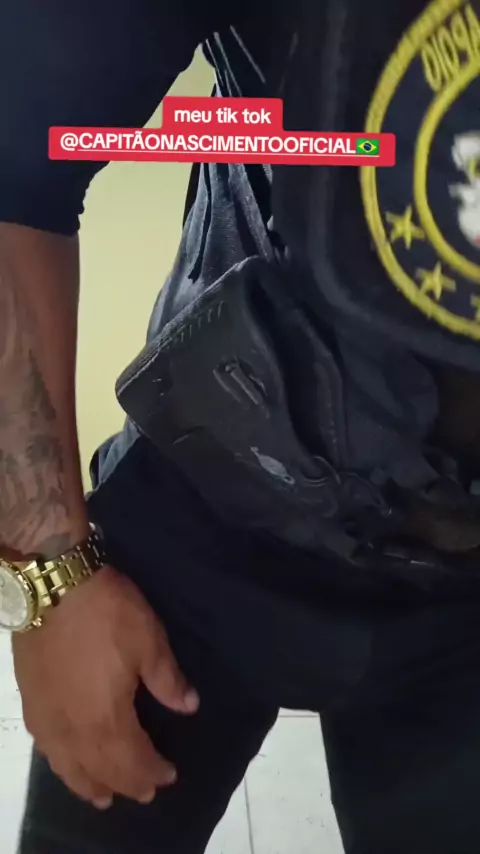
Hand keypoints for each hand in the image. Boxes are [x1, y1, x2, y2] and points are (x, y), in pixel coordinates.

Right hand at [12, 565, 198, 808]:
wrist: (53, 586)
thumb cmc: (107, 614)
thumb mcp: (149, 641)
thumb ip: (167, 680)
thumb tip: (188, 706)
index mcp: (107, 718)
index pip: (133, 760)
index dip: (152, 771)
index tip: (169, 776)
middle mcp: (74, 729)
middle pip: (100, 770)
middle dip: (124, 783)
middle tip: (143, 793)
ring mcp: (48, 718)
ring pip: (68, 766)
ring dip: (88, 783)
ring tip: (102, 797)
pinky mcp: (31, 702)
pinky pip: (46, 748)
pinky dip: (61, 764)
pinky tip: (66, 761)